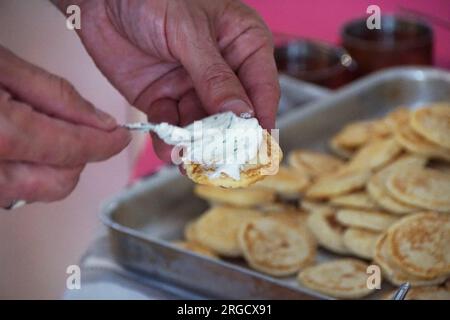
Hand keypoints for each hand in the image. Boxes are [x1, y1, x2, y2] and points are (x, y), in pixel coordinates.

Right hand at [0, 46, 129, 206]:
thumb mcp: (0, 65)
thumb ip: (56, 96)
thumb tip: (99, 121)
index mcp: (0, 135)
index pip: (75, 150)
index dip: (105, 143)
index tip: (119, 135)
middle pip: (63, 182)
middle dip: (79, 155)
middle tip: (76, 127)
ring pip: (40, 190)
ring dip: (55, 164)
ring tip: (36, 126)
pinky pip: (15, 190)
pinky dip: (29, 169)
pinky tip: (17, 140)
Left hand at [64, 0, 279, 160]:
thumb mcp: (188, 31)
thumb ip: (214, 75)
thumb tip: (243, 115)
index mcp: (243, 43)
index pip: (262, 87)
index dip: (261, 120)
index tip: (258, 148)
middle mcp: (224, 69)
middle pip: (233, 114)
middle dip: (226, 139)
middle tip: (221, 164)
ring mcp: (194, 86)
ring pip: (203, 125)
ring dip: (196, 145)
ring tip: (189, 161)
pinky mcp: (166, 98)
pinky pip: (172, 125)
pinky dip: (169, 139)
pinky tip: (167, 150)